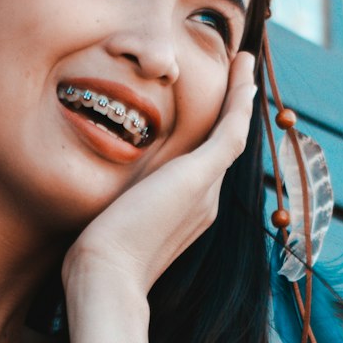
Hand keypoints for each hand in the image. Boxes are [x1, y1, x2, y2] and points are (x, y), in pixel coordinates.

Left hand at [60, 50, 256, 304]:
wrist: (107, 278)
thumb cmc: (98, 261)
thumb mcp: (107, 227)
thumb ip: (113, 210)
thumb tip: (97, 210)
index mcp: (185, 214)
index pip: (204, 165)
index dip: (211, 134)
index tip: (212, 108)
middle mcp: (204, 203)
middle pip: (223, 149)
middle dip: (232, 111)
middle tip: (240, 73)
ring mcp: (206, 192)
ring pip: (232, 135)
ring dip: (241, 98)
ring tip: (245, 64)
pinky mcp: (200, 177)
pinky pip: (231, 129)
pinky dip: (239, 98)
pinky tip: (244, 69)